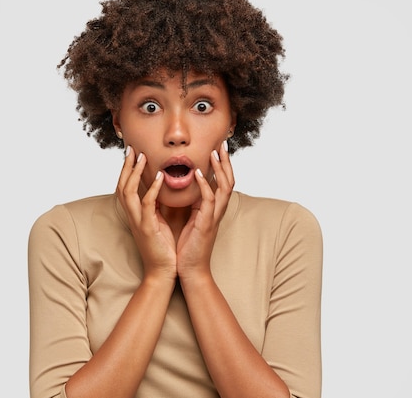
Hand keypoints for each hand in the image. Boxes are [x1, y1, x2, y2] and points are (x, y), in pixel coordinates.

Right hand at [116, 147, 176, 280]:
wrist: (163, 272)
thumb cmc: (164, 248)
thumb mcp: (159, 222)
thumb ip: (158, 205)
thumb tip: (164, 188)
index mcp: (135, 214)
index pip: (126, 187)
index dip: (127, 169)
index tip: (133, 152)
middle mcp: (133, 216)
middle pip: (122, 185)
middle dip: (126, 166)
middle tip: (131, 148)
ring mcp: (138, 222)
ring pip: (129, 192)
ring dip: (135, 173)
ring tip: (142, 157)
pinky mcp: (147, 228)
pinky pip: (147, 205)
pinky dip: (152, 189)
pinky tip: (160, 178)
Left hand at [176, 140, 234, 279]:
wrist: (190, 269)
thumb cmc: (188, 246)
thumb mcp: (189, 219)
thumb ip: (190, 203)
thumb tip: (182, 186)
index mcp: (212, 208)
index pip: (222, 181)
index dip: (222, 164)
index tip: (217, 147)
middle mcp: (217, 210)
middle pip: (229, 179)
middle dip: (226, 161)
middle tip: (223, 143)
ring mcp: (214, 216)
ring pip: (224, 187)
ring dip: (220, 168)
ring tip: (215, 152)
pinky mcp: (206, 223)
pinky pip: (209, 200)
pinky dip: (204, 185)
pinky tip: (198, 173)